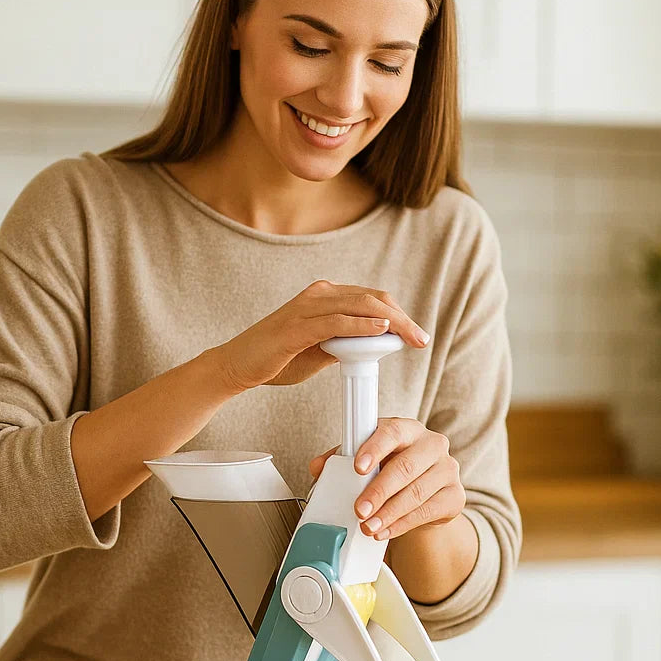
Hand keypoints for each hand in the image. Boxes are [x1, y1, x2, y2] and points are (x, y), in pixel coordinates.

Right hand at [211, 281, 428, 392]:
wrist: (238, 366)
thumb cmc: (278, 358)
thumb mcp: (320, 350)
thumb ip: (346, 344)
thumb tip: (377, 345)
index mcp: (325, 297)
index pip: (371, 298)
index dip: (399, 314)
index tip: (416, 335)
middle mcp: (318, 295)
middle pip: (371, 298)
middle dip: (402, 318)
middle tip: (422, 338)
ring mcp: (306, 307)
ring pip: (359, 306)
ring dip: (391, 322)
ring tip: (412, 337)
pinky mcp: (296, 326)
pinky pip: (336, 322)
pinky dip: (362, 325)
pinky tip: (381, 330)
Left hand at [308, 418, 465, 539]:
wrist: (427, 494)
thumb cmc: (394, 469)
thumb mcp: (369, 460)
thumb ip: (342, 459)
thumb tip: (318, 466)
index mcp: (409, 429)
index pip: (392, 432)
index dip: (374, 449)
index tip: (357, 467)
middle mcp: (432, 445)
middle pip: (405, 467)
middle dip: (378, 492)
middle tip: (359, 510)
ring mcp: (447, 470)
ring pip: (416, 492)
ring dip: (388, 513)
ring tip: (368, 526)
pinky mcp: (455, 496)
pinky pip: (427, 512)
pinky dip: (402, 524)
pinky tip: (385, 531)